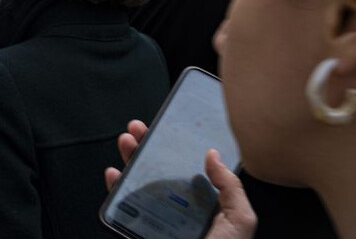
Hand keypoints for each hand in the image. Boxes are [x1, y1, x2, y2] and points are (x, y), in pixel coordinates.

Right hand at [103, 121, 256, 238]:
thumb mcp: (240, 222)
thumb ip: (232, 188)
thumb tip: (214, 155)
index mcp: (203, 205)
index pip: (187, 169)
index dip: (175, 147)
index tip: (167, 127)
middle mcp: (178, 210)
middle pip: (159, 171)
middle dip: (146, 147)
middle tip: (139, 129)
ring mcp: (156, 221)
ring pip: (139, 184)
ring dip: (130, 160)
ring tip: (126, 142)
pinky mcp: (139, 230)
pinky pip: (123, 208)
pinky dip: (115, 189)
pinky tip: (115, 175)